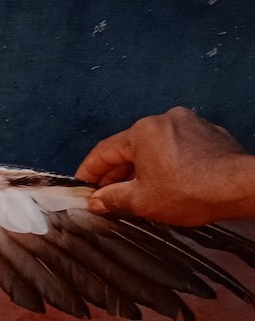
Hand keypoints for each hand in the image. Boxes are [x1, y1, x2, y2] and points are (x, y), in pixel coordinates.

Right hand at [75, 107, 254, 225]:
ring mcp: (189, 122)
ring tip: (136, 190)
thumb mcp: (142, 201)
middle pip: (129, 147)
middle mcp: (163, 119)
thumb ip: (112, 198)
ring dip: (141, 166)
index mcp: (141, 131)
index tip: (81, 189)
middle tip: (106, 194)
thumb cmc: (186, 192)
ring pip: (154, 146)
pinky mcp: (209, 132)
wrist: (240, 187)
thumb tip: (94, 201)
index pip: (104, 152)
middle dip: (116, 172)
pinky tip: (167, 180)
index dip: (88, 172)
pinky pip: (177, 146)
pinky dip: (166, 161)